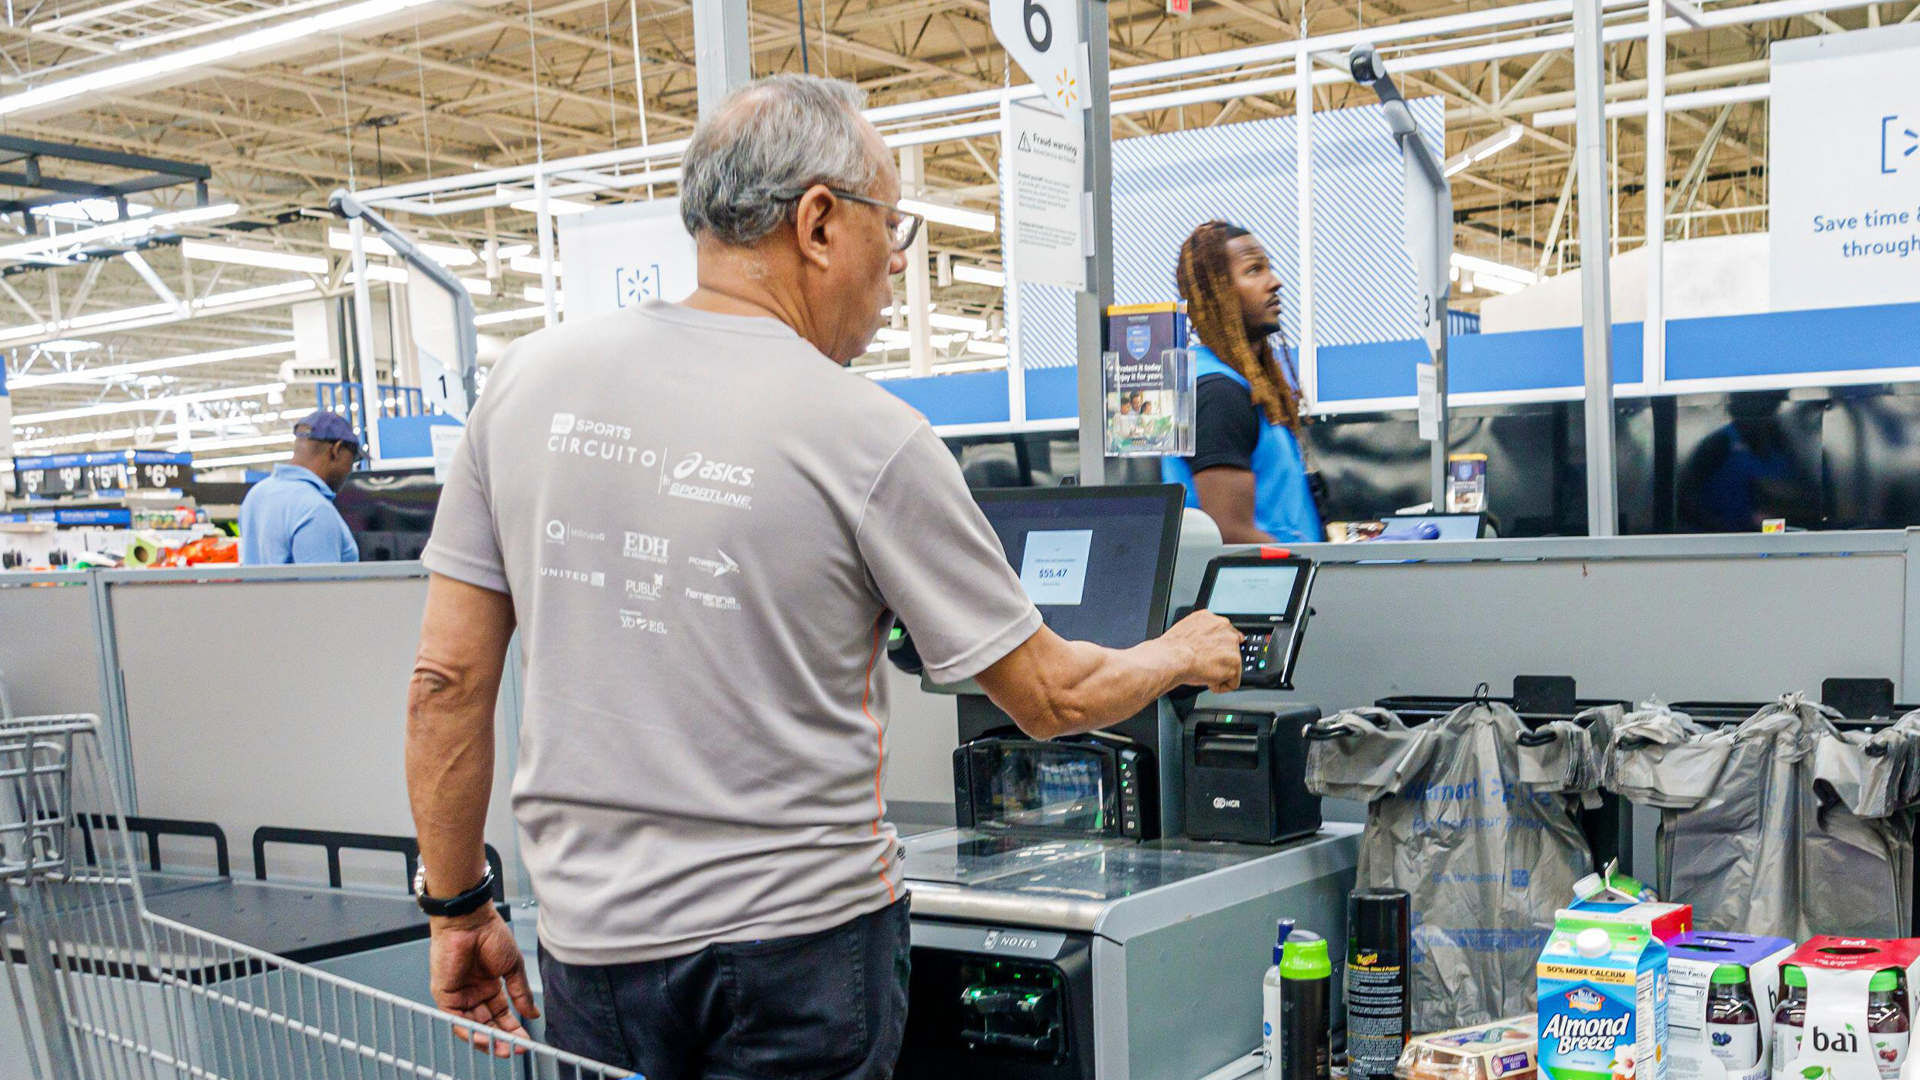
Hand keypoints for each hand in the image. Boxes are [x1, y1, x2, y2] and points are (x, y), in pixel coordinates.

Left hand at [428, 907, 539, 1056]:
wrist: (470, 921)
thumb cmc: (490, 934)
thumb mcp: (513, 967)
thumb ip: (521, 993)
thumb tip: (533, 1013)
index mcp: (490, 985)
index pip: (501, 1014)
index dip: (513, 1028)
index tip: (525, 1039)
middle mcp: (474, 993)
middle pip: (488, 1023)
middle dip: (502, 1038)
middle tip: (515, 1048)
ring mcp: (459, 995)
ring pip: (472, 1026)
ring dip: (487, 1039)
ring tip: (503, 1048)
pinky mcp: (445, 996)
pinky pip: (457, 1020)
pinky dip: (470, 1031)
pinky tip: (485, 1037)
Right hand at [1163, 610, 1243, 692]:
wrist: (1174, 658)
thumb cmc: (1175, 646)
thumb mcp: (1189, 626)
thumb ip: (1203, 629)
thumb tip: (1204, 636)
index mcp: (1217, 623)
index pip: (1229, 635)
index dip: (1223, 648)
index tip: (1219, 654)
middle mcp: (1228, 633)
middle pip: (1232, 651)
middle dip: (1220, 660)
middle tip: (1206, 665)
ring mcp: (1233, 649)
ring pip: (1232, 667)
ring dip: (1219, 673)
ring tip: (1203, 673)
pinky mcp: (1234, 666)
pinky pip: (1232, 683)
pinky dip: (1220, 686)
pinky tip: (1208, 682)